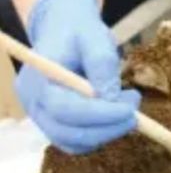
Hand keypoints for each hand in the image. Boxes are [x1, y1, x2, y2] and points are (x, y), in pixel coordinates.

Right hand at [16, 0, 140, 154]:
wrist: (64, 30)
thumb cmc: (78, 31)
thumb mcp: (93, 37)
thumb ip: (101, 64)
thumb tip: (111, 99)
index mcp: (36, 80)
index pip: (64, 109)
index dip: (99, 114)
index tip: (129, 110)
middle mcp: (33, 104)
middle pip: (67, 133)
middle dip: (107, 128)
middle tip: (135, 113)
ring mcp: (41, 117)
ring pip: (74, 142)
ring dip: (106, 132)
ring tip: (127, 108)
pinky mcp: (54, 124)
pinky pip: (77, 141)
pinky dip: (99, 134)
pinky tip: (115, 115)